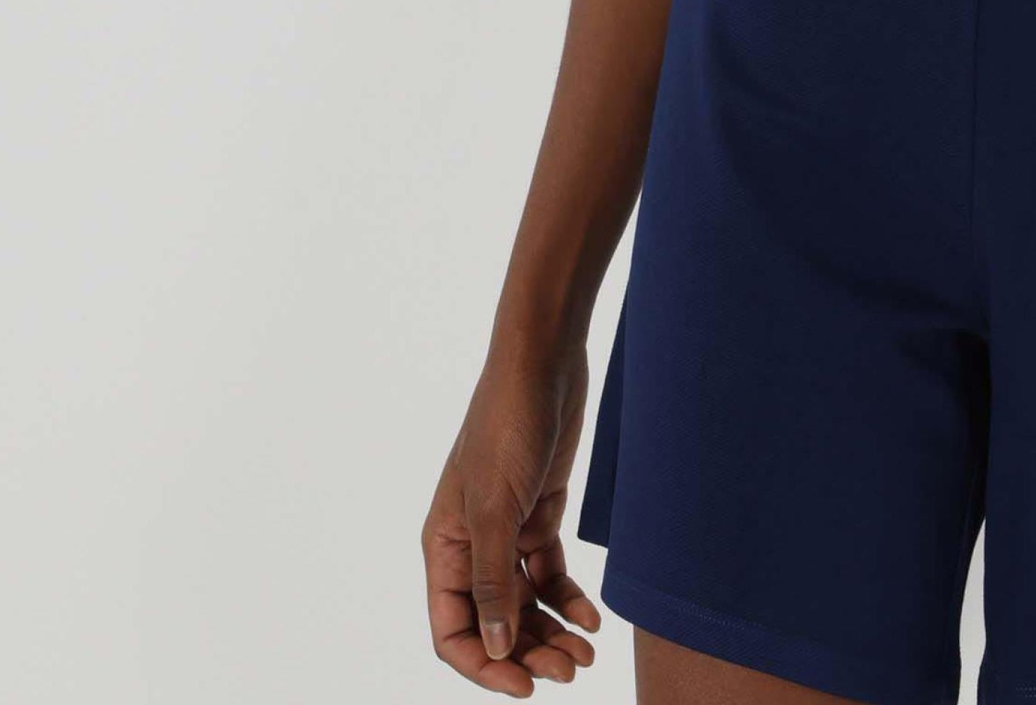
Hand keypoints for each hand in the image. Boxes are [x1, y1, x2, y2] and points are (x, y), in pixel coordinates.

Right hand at [423, 346, 603, 693]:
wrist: (543, 362)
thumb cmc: (507, 425)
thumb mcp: (497, 508)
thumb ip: (493, 580)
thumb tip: (495, 646)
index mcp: (443, 547)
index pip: (453, 629)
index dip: (485, 665)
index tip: (526, 687)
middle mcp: (471, 545)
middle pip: (494, 622)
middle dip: (529, 653)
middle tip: (571, 671)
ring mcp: (507, 531)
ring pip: (525, 603)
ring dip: (551, 632)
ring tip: (586, 654)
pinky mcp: (539, 513)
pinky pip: (549, 574)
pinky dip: (568, 599)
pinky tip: (591, 617)